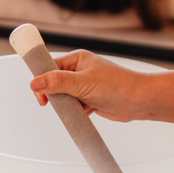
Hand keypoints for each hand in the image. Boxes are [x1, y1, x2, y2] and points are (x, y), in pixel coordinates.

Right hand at [29, 50, 173, 126]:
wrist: (138, 101)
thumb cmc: (116, 86)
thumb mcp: (82, 83)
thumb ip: (57, 82)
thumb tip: (35, 82)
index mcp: (77, 60)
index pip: (50, 67)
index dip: (42, 80)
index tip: (39, 93)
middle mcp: (80, 71)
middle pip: (55, 83)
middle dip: (54, 95)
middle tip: (53, 104)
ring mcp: (85, 86)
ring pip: (64, 97)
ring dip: (66, 105)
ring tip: (76, 106)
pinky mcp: (90, 100)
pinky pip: (74, 106)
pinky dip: (76, 111)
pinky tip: (84, 112)